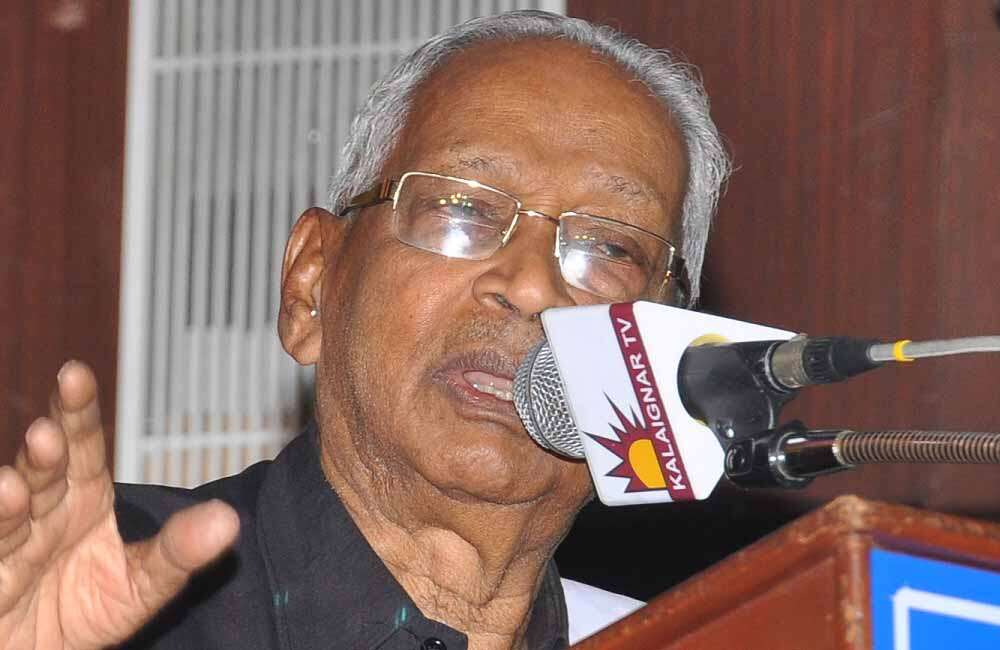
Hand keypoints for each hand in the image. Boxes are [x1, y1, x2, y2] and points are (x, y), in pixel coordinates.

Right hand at [0, 362, 239, 648]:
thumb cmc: (89, 610)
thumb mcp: (142, 584)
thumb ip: (180, 551)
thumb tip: (229, 520)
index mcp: (82, 499)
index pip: (82, 447)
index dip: (77, 411)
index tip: (74, 375)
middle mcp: (42, 513)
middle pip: (43, 473)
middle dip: (45, 450)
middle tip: (48, 433)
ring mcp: (11, 545)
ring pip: (9, 516)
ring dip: (8, 500)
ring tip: (11, 486)